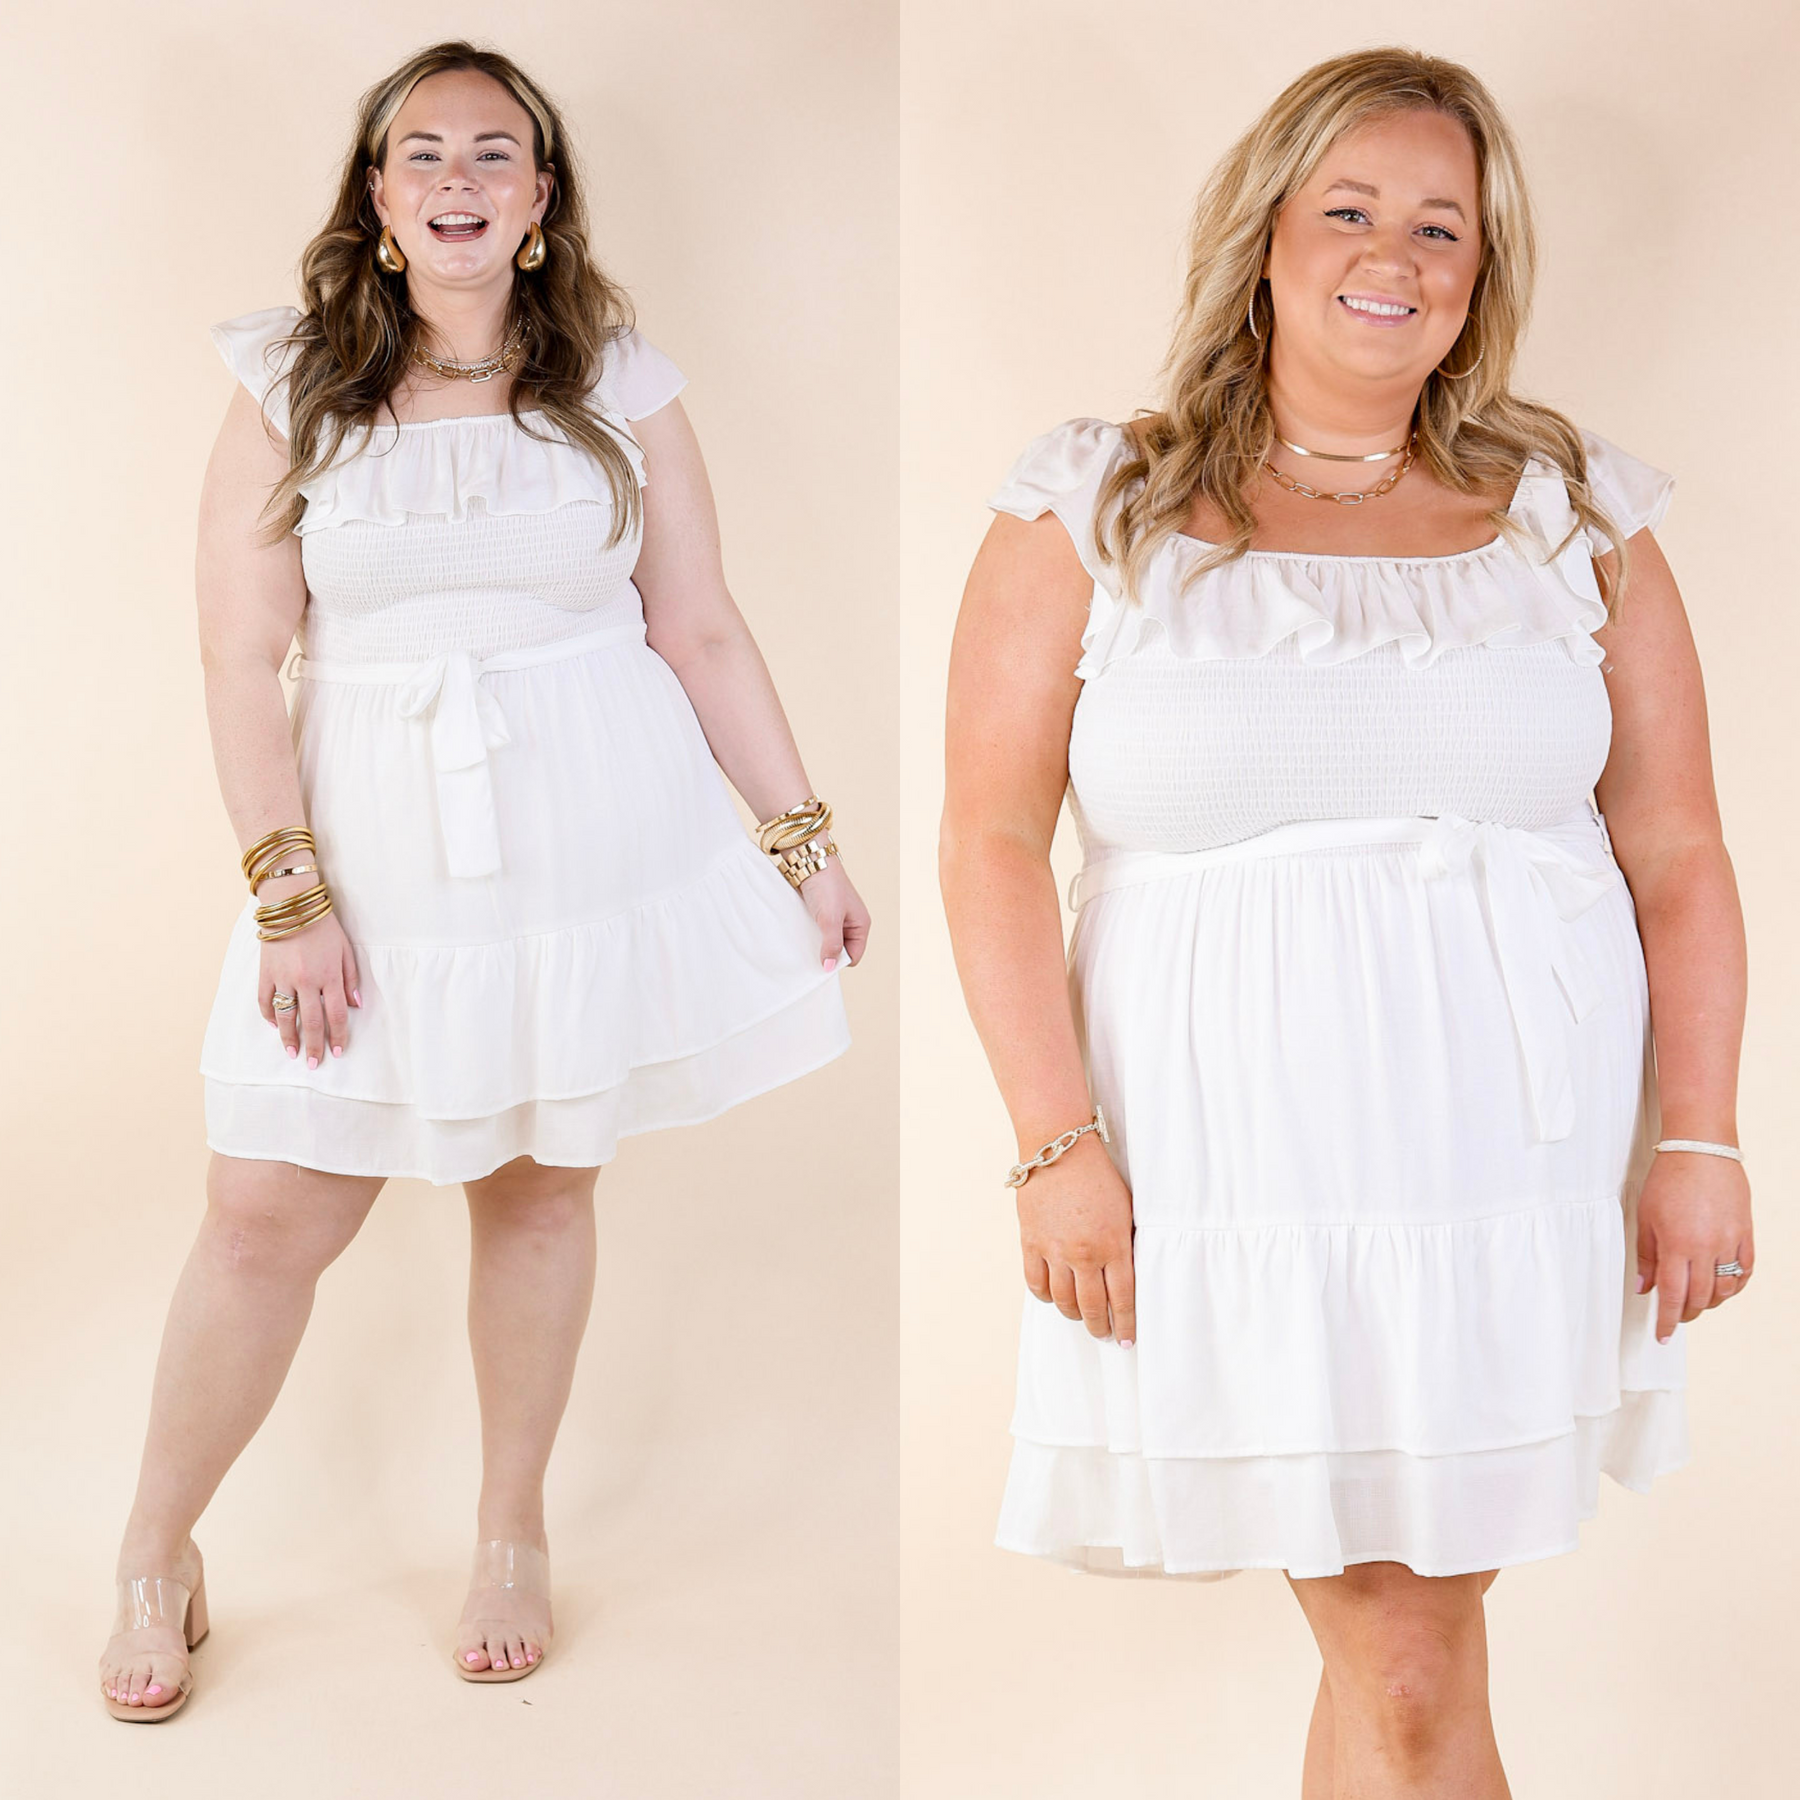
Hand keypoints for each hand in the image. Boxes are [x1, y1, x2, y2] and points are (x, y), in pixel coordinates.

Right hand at [256, 875, 361, 1067]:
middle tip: (314, 1064)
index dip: (338, 1036)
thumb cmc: (323, 926)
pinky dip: (269, 1015)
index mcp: (329, 976)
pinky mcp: (265, 973)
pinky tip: (274, 1026)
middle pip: (311, 1022)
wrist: (291, 905)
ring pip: (285, 1016)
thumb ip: (351, 978)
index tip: (338, 1052)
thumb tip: (356, 1005)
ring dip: (288, 1038)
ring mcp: (283, 978)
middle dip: (314, 1046)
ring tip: (292, 1053)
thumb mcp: (346, 950)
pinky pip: (265, 1001)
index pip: (335, 1015)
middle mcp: (306, 981)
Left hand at [797, 852, 870, 969]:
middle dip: (827, 954)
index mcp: (860, 925)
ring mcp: (835, 918)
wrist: (810, 860)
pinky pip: (817, 932)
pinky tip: (801, 934)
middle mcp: (850, 923)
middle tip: (811, 953)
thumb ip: (831, 944)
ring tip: (805, 943)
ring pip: (827, 941)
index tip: (822, 962)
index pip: (853, 956)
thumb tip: (829, 967)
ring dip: (817, 944)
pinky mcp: (821, 913)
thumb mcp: (830, 919)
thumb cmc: (826, 886)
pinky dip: (810, 935)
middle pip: (840, 950)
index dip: (839, 962)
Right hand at [1016, 1132, 1135, 1343]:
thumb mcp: (1126, 1211)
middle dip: (1101, 1327)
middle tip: (1104, 1334)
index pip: (1122, 1300)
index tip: (1128, 1339)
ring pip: (1063, 1301)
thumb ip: (1126, 1245)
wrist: (1060, 1149)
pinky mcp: (1031, 1242)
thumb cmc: (1099, 1177)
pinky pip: (1036, 1283)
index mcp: (1114, 1245)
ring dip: (1074, 1314)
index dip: (1126, 1325)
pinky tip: (1054, 1297)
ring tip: (1081, 1316)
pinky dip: (1045, 1296)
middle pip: (1092, 1307)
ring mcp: (1054, 1250)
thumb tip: (1127, 1278)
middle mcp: (1084, 1253)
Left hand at [1636, 1149, 1753, 1342]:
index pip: (1672, 1295)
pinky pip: (1745, 1273)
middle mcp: (1706, 1248)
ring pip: (1724, 1290)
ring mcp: (1730, 1242)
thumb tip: (1645, 1289)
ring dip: (1709, 1303)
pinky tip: (1722, 1289)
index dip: (1667, 1320)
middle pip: (1700, 1298)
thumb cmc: (1668, 1181)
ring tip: (1696, 1303)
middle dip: (1686, 1313)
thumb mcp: (1645, 1218)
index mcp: (1677, 1245)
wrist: (1701, 1151)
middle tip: (1676, 1317)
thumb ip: (1646, 1256)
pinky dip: (1734, 1287)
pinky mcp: (1747, 1235)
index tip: (1662, 1336)